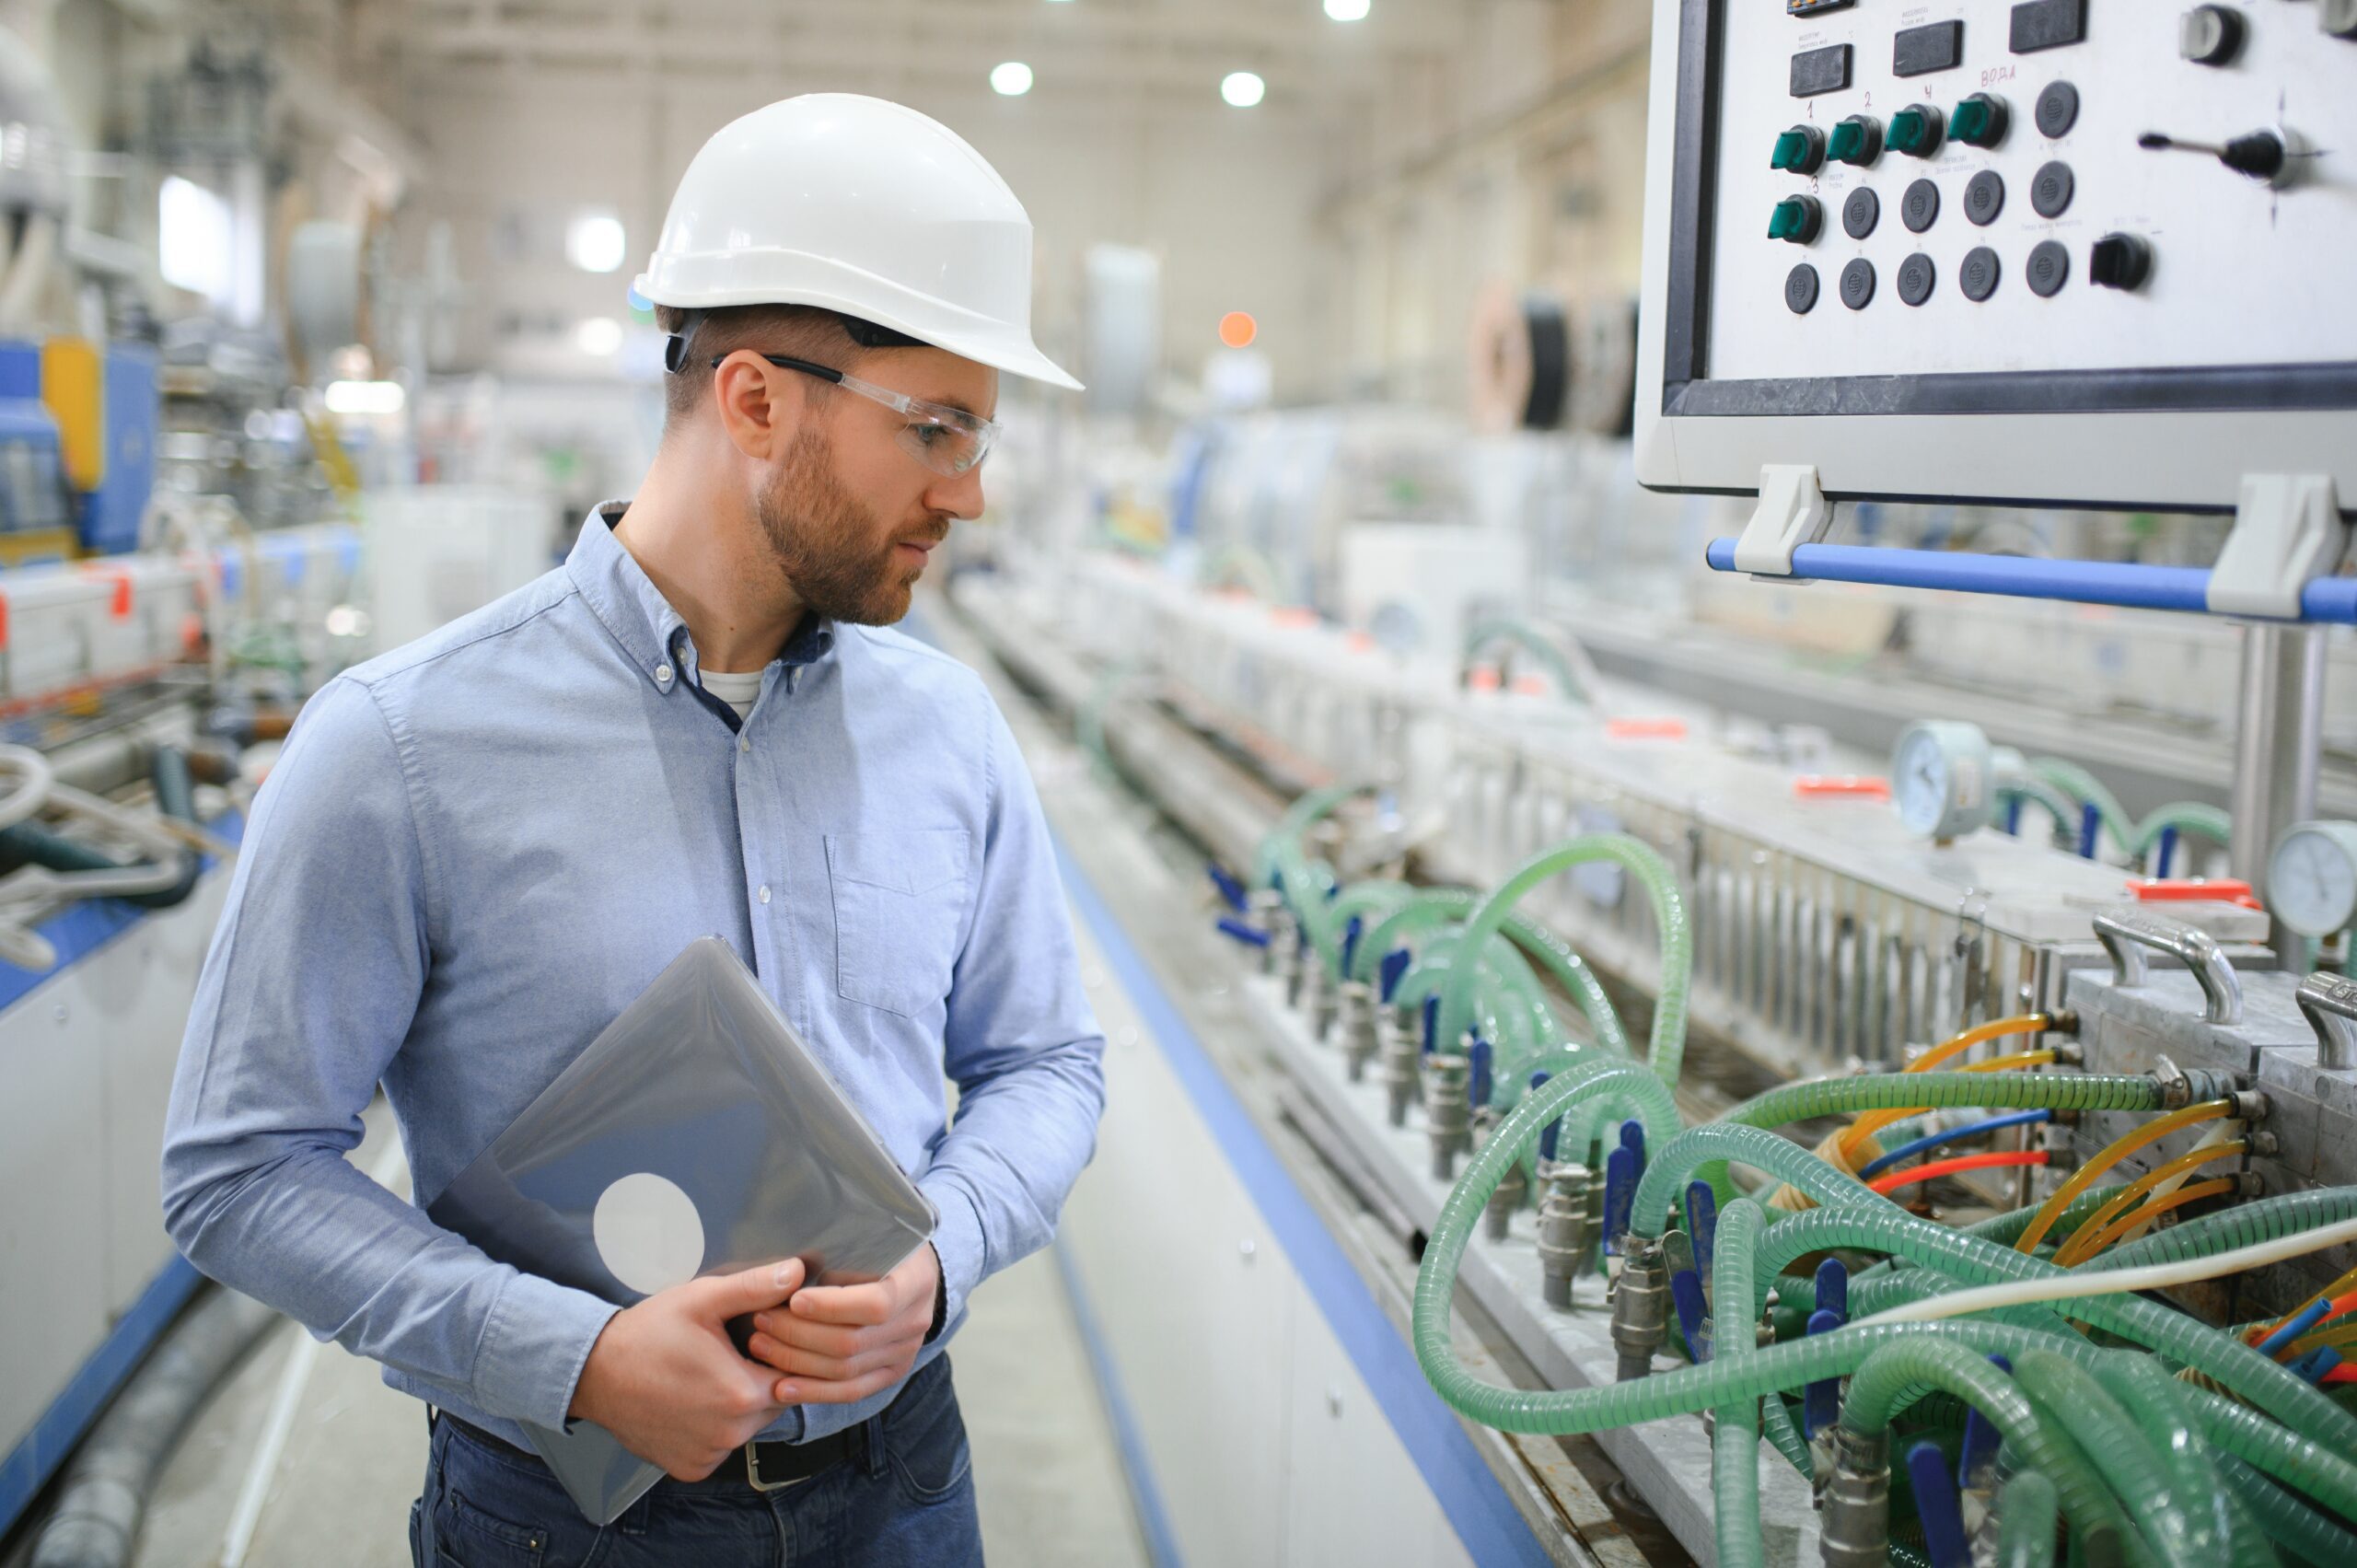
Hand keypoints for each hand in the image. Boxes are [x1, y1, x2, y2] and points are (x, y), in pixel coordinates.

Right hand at [568, 1257, 804, 1479]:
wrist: (594, 1373)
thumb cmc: (649, 1333)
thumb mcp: (702, 1300)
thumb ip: (754, 1288)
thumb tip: (797, 1272)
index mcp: (743, 1394)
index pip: (794, 1376)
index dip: (781, 1355)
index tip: (758, 1339)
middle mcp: (731, 1434)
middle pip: (774, 1404)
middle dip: (762, 1378)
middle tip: (731, 1354)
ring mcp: (709, 1455)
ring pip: (749, 1427)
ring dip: (741, 1405)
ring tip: (711, 1375)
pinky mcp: (690, 1468)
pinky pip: (721, 1447)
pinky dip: (716, 1428)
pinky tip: (695, 1401)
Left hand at [746, 1244, 939, 1406]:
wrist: (910, 1273)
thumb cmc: (879, 1247)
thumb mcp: (869, 1235)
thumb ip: (839, 1251)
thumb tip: (789, 1271)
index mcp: (916, 1281)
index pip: (877, 1303)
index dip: (832, 1306)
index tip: (793, 1299)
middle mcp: (916, 1321)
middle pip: (853, 1341)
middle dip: (799, 1334)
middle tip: (762, 1320)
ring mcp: (906, 1352)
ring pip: (846, 1369)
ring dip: (796, 1361)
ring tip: (761, 1345)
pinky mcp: (891, 1374)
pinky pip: (851, 1392)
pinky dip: (812, 1392)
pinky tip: (781, 1387)